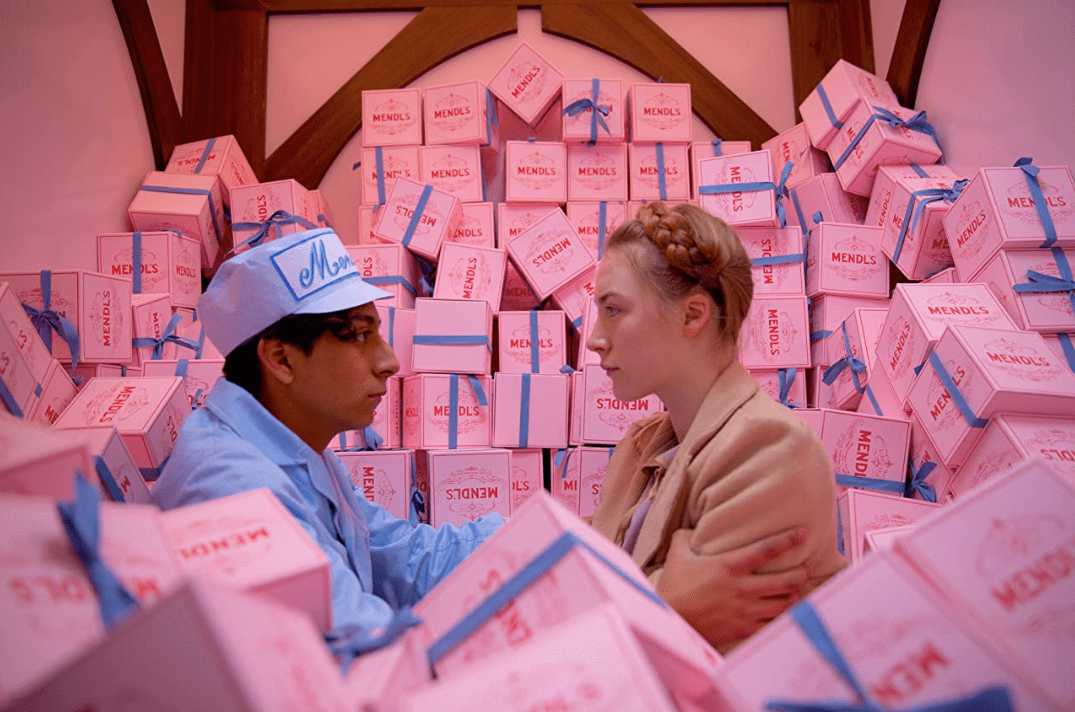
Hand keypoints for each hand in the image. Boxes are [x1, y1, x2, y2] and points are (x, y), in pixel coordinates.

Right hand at [655, 527, 808, 649]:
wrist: (671, 621)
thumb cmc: (673, 587)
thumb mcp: (677, 554)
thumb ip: (687, 537)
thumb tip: (695, 528)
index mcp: (730, 566)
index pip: (767, 550)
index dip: (789, 541)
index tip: (803, 534)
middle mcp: (742, 588)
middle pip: (787, 581)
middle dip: (801, 574)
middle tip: (804, 569)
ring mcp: (745, 611)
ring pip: (785, 604)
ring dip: (794, 596)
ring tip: (796, 591)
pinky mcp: (743, 629)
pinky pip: (773, 624)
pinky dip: (782, 617)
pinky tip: (783, 612)